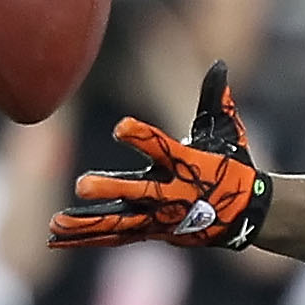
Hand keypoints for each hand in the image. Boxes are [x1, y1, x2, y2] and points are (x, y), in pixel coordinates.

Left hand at [51, 60, 271, 250]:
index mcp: (188, 165)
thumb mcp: (226, 132)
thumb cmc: (232, 167)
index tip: (121, 127)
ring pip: (122, 222)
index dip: (142, 137)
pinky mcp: (154, 232)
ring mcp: (162, 218)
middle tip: (82, 186)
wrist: (248, 215)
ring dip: (88, 223)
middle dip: (112, 190)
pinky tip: (58, 240)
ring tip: (56, 223)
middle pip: (140, 193)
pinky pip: (117, 236)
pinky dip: (88, 239)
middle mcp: (174, 194)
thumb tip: (219, 64)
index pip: (162, 148)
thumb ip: (215, 99)